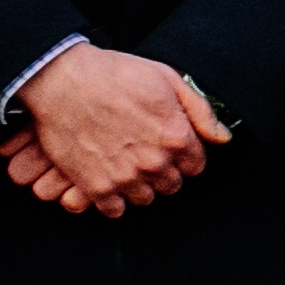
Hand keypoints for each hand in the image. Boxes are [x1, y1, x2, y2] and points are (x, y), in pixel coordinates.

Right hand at [4, 43, 228, 214]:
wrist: (62, 81)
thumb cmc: (114, 73)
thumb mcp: (166, 78)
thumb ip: (200, 111)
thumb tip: (222, 137)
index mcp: (176, 137)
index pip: (196, 167)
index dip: (184, 156)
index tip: (169, 147)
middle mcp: (154, 162)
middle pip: (172, 185)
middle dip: (163, 171)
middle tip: (144, 154)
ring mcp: (125, 177)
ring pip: (145, 199)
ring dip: (139, 185)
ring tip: (125, 164)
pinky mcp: (96, 187)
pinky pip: (115, 210)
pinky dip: (113, 199)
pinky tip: (109, 178)